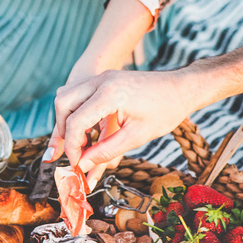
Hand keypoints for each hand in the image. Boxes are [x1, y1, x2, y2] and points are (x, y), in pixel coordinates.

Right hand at [45, 68, 196, 185]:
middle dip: (62, 129)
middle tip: (73, 151)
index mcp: (109, 94)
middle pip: (63, 103)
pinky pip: (78, 92)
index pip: (75, 122)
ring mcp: (101, 77)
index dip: (72, 147)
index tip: (76, 164)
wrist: (180, 88)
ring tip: (80, 141)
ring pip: (66, 94)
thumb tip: (83, 165)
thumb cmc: (164, 111)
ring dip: (67, 118)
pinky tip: (88, 127)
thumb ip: (106, 151)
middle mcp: (100, 81)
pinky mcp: (105, 78)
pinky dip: (76, 109)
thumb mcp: (137, 136)